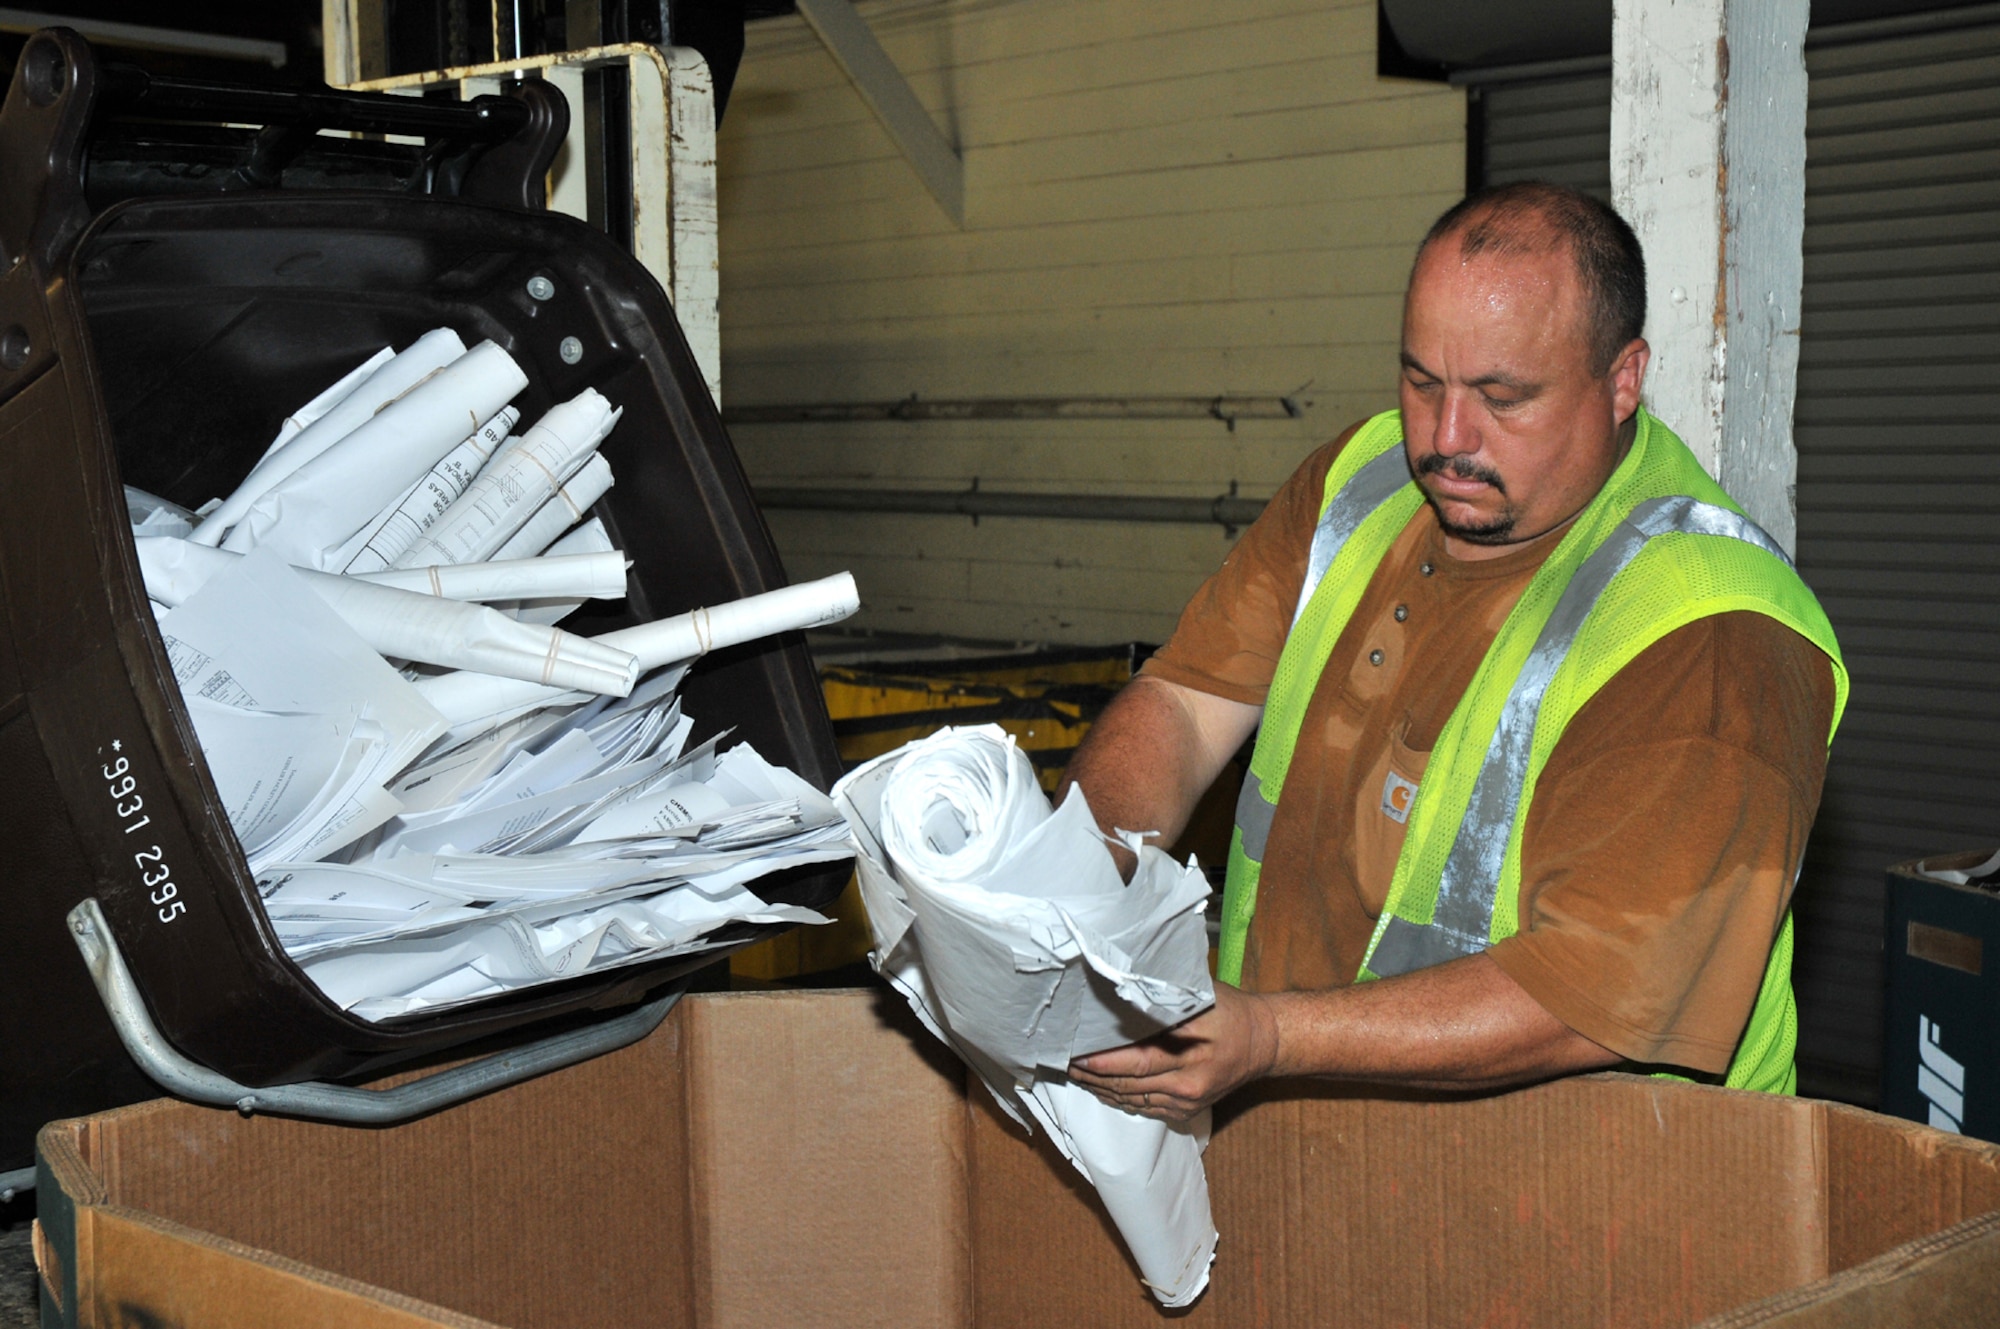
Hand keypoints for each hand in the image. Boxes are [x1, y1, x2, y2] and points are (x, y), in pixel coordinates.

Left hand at [1066, 983, 1279, 1123]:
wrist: (1264, 1042)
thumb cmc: (1230, 1011)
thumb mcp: (1202, 996)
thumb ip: (1165, 1003)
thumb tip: (1124, 999)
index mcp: (1192, 1053)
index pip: (1137, 1061)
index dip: (1104, 1060)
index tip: (1077, 1053)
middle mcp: (1189, 1083)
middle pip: (1129, 1084)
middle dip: (1093, 1075)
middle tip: (1064, 1063)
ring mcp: (1187, 1101)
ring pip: (1133, 1100)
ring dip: (1101, 1089)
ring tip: (1075, 1075)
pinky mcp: (1186, 1112)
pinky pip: (1145, 1109)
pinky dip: (1120, 1099)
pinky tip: (1102, 1088)